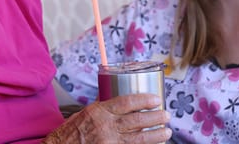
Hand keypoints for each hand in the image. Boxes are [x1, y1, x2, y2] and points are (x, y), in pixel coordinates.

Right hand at [43, 93, 171, 143]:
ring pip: (139, 138)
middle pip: (137, 121)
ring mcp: (109, 142)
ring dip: (156, 135)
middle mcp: (105, 127)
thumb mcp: (86, 113)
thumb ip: (103, 108)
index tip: (156, 99)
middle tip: (166, 115)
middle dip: (155, 118)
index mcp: (99, 112)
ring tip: (166, 132)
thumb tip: (120, 101)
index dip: (144, 100)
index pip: (126, 102)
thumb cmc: (71, 132)